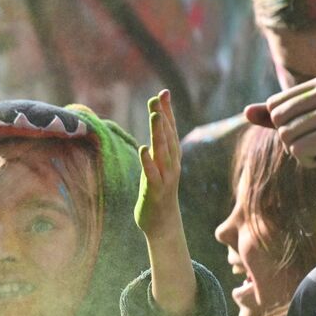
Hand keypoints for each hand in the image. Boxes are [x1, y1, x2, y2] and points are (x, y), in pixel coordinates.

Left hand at [134, 91, 195, 315]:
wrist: (162, 223)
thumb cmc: (157, 191)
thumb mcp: (157, 165)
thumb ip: (158, 145)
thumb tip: (155, 125)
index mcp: (171, 157)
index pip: (170, 130)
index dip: (168, 111)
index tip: (163, 92)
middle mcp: (171, 164)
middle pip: (168, 136)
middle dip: (164, 116)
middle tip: (159, 97)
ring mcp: (165, 177)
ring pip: (163, 152)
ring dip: (159, 133)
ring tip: (154, 115)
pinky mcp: (156, 191)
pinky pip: (152, 174)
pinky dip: (148, 162)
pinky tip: (144, 149)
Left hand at [244, 77, 315, 198]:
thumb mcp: (307, 127)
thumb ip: (276, 118)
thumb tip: (245, 111)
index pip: (273, 107)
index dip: (288, 127)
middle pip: (278, 122)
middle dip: (293, 140)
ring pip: (286, 138)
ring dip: (304, 153)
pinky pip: (297, 152)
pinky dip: (310, 162)